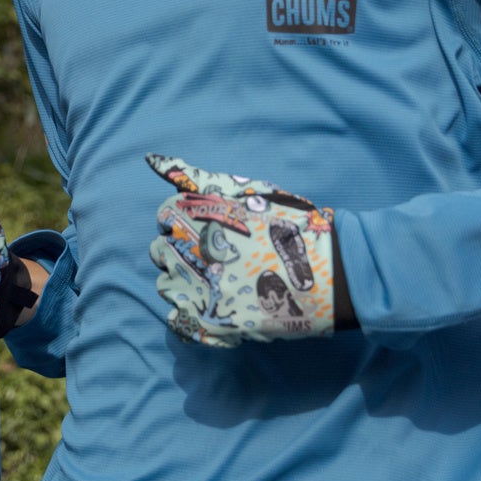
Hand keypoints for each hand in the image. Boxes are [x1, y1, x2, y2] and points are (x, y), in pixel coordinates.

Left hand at [147, 155, 336, 347]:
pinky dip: (188, 315)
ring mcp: (200, 287)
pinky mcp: (213, 321)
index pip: (164, 217)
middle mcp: (190, 249)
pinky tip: (213, 305)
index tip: (211, 231)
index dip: (185, 224)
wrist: (329, 271)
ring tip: (217, 282)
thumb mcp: (246, 191)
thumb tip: (151, 159)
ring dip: (183, 283)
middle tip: (217, 257)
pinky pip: (178, 320)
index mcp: (196, 215)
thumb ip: (196, 177)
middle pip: (160, 252)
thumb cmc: (289, 225)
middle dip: (182, 252)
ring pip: (165, 286)